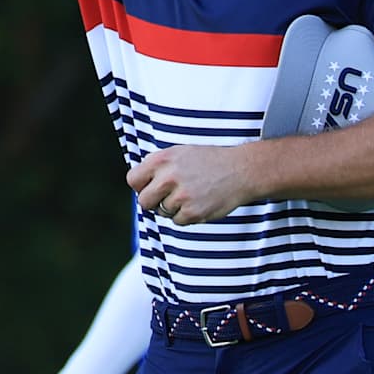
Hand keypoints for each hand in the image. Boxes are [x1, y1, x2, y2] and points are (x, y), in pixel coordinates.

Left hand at [125, 145, 254, 225]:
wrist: (240, 170)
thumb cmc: (209, 161)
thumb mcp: (180, 152)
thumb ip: (158, 165)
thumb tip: (138, 183)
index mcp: (162, 159)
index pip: (132, 180)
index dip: (140, 186)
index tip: (150, 187)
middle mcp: (169, 177)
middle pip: (144, 201)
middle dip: (154, 202)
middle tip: (168, 196)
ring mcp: (181, 195)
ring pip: (162, 212)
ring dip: (173, 208)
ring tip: (191, 195)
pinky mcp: (192, 212)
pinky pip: (177, 221)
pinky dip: (186, 216)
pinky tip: (199, 202)